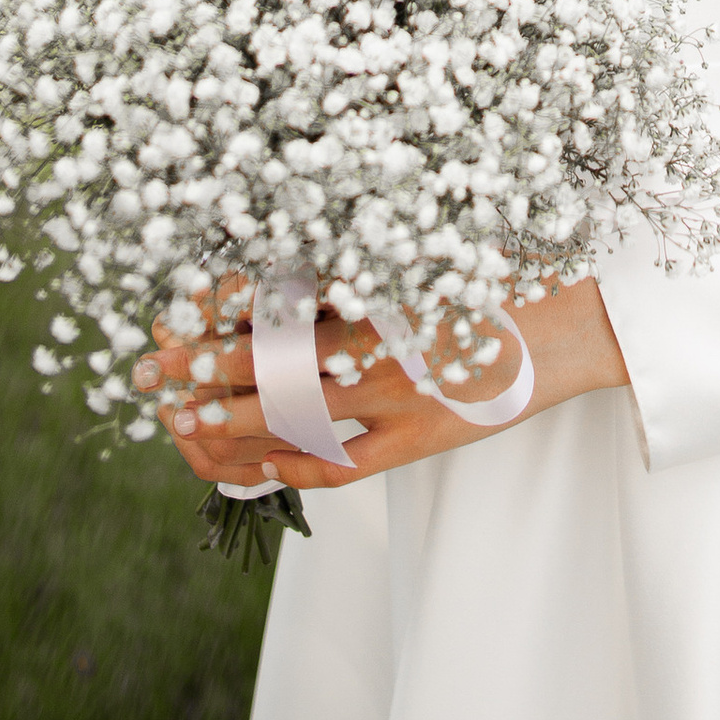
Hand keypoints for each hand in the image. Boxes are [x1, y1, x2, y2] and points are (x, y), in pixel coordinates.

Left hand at [133, 273, 629, 492]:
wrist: (568, 330)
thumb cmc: (497, 281)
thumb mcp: (428, 253)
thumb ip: (365, 259)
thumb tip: (293, 256)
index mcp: (377, 288)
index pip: (280, 296)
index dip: (222, 305)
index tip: (179, 305)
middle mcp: (379, 342)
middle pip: (270, 360)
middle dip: (203, 364)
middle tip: (151, 368)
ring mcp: (395, 397)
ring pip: (293, 416)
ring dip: (231, 421)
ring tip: (182, 421)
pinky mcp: (416, 440)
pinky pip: (340, 464)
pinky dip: (294, 466)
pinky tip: (260, 466)